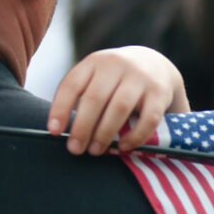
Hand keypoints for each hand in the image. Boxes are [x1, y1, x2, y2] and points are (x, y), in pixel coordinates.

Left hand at [47, 46, 189, 155]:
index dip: (60, 109)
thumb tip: (61, 132)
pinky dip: (135, 135)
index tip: (54, 131)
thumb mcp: (95, 77)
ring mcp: (140, 77)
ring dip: (104, 133)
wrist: (154, 64)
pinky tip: (123, 147)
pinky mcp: (160, 92)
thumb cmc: (114, 79)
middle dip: (82, 127)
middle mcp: (116, 65)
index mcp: (93, 62)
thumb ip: (80, 97)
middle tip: (75, 149)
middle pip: (94, 98)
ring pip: (119, 107)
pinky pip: (148, 118)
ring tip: (95, 151)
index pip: (72, 85)